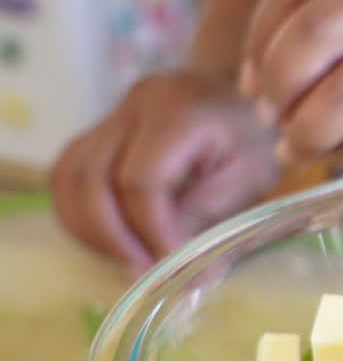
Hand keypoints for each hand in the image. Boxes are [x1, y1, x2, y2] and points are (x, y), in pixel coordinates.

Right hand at [51, 70, 280, 275]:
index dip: (152, 231)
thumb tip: (186, 271)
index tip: (176, 268)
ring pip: (68, 177)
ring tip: (129, 261)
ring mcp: (110, 116)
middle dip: (112, 236)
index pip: (140, 180)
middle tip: (144, 274)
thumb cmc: (256, 130)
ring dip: (90, 229)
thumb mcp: (253, 173)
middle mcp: (132, 107)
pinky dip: (83, 215)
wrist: (242, 87)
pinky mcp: (101, 132)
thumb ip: (212, 213)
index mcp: (176, 113)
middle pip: (89, 177)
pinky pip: (70, 175)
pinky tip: (115, 240)